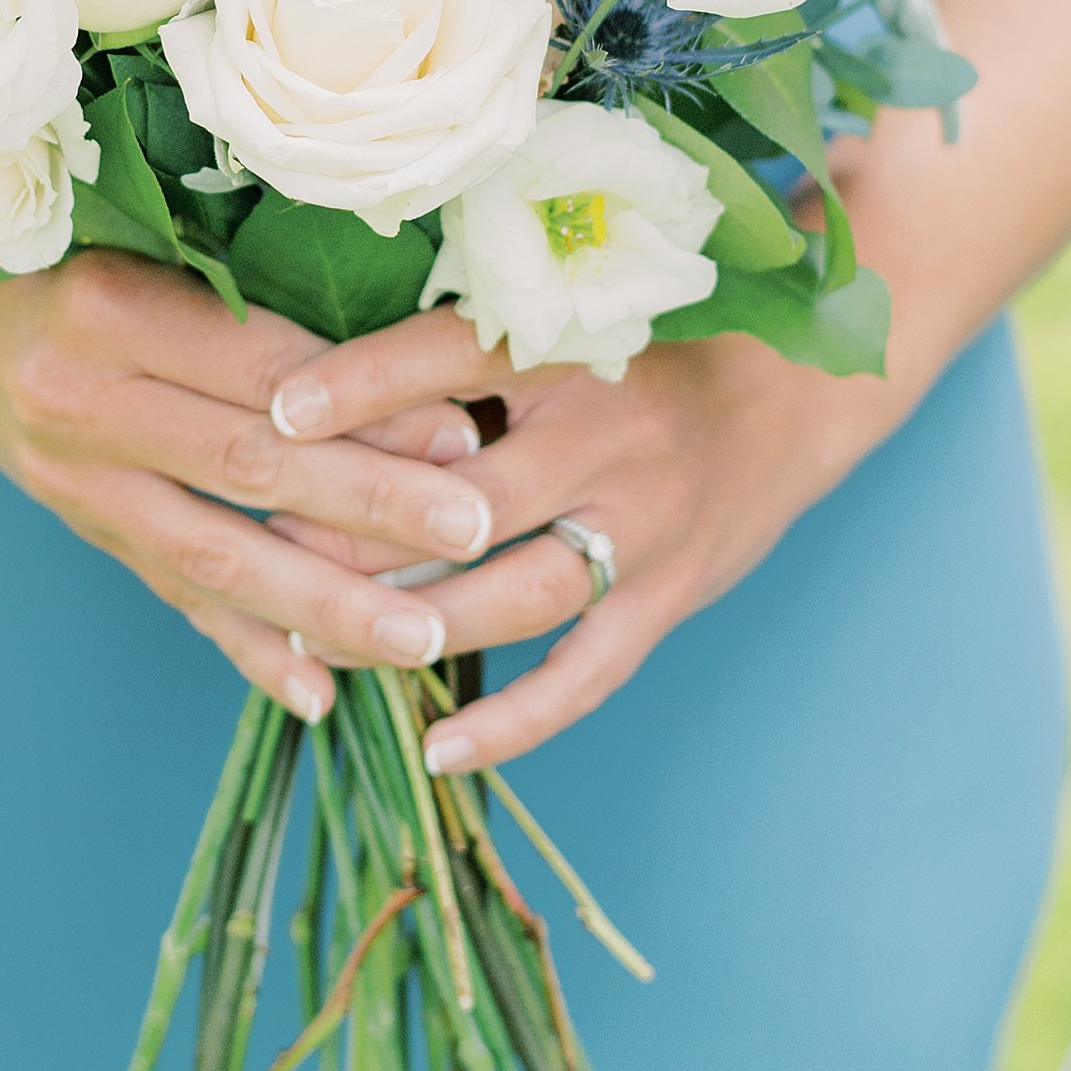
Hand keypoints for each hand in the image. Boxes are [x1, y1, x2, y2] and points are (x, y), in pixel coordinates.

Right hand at [0, 250, 497, 723]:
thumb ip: (249, 295)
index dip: (363, 407)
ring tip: (422, 641)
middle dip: (371, 508)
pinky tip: (316, 696)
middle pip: (247, 467)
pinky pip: (172, 596)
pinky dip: (246, 649)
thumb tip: (403, 353)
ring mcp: (71, 480)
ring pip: (214, 556)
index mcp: (111, 310)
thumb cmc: (67, 246)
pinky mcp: (79, 528)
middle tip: (476, 533)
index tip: (462, 433)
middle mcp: (81, 402)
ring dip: (323, 606)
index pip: (260, 369)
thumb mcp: (143, 243)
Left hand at [264, 309, 894, 770]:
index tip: (275, 414)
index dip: (361, 384)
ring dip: (413, 627)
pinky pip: (585, 676)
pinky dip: (514, 722)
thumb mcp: (566, 321)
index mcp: (573, 350)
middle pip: (468, 500)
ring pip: (514, 596)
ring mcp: (644, 527)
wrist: (797, 393)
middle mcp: (607, 437)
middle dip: (362, 536)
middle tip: (273, 555)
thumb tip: (320, 375)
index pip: (451, 357)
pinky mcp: (669, 597)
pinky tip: (440, 750)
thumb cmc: (650, 349)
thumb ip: (461, 346)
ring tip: (320, 649)